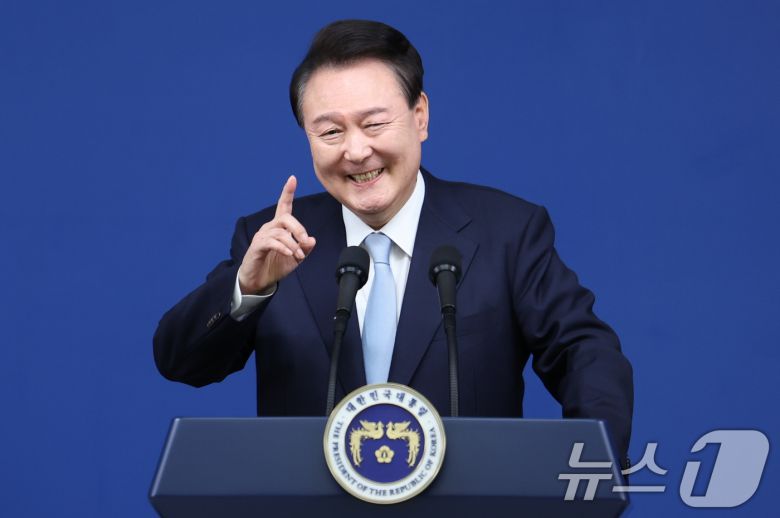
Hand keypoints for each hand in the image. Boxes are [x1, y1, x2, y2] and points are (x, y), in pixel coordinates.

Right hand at [238, 175, 315, 293]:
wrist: (259, 281)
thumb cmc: (275, 266)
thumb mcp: (295, 258)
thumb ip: (304, 249)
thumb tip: (312, 240)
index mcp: (279, 227)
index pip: (283, 206)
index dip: (287, 192)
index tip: (292, 178)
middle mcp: (269, 228)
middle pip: (286, 218)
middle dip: (298, 228)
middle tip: (305, 241)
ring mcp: (262, 236)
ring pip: (280, 232)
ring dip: (293, 243)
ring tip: (298, 255)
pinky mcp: (257, 246)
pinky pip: (271, 242)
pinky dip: (283, 247)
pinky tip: (290, 254)